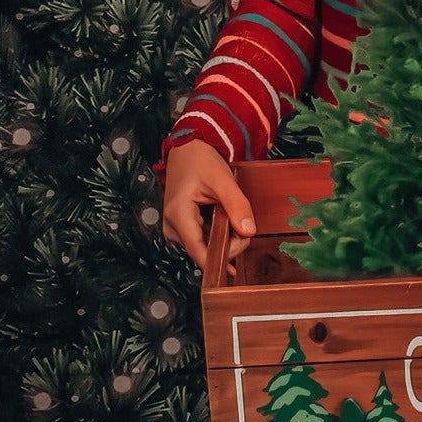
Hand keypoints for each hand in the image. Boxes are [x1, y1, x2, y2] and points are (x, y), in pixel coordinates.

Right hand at [162, 139, 255, 275]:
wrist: (188, 150)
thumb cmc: (201, 161)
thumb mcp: (223, 180)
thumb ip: (237, 205)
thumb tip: (249, 232)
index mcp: (178, 214)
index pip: (197, 251)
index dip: (217, 262)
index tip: (233, 271)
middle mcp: (172, 225)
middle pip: (204, 250)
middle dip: (228, 244)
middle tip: (245, 226)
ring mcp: (175, 227)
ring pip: (205, 246)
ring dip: (224, 238)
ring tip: (234, 217)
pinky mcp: (181, 227)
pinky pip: (203, 239)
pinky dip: (218, 233)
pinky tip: (225, 220)